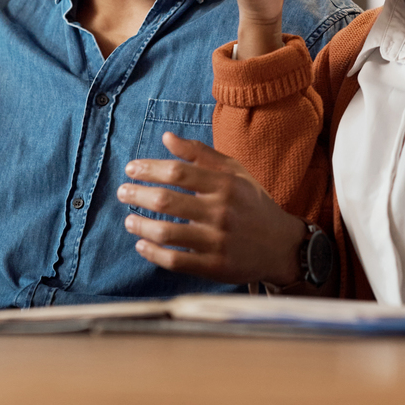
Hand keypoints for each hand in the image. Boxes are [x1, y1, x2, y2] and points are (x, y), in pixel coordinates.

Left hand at [118, 132, 307, 286]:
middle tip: (123, 192)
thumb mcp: (235, 172)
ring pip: (167, 233)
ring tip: (129, 220)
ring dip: (141, 225)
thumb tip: (166, 137)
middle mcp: (221, 212)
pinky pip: (175, 261)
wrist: (281, 245)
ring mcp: (218, 241)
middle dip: (138, 195)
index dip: (149, 169)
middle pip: (167, 201)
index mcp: (226, 185)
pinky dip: (153, 253)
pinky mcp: (214, 267)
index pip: (178, 172)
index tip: (131, 169)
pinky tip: (142, 244)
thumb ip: (201, 154)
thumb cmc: (252, 203)